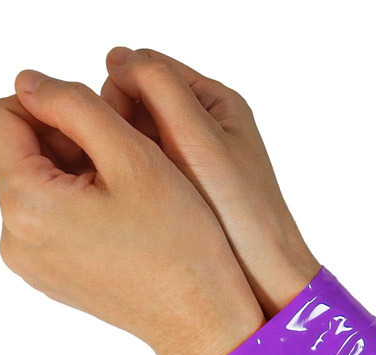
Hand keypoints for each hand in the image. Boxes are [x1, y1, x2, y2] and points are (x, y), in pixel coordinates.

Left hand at [0, 71, 263, 354]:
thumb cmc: (179, 244)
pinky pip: (51, 220)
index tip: (101, 120)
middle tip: (125, 155)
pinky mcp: (52, 276)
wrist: (199, 317)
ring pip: (39, 186)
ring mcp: (32, 263)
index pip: (3, 118)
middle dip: (67, 140)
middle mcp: (15, 239)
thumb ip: (75, 105)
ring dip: (77, 170)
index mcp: (26, 205)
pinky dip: (80, 202)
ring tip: (130, 187)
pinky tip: (124, 214)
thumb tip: (31, 83)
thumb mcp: (133, 157)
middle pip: (20, 154)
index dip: (50, 104)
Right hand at [101, 48, 320, 316]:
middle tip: (124, 164)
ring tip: (123, 186)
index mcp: (213, 103)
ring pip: (133, 138)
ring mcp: (187, 160)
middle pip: (136, 103)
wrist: (261, 276)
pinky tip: (124, 197)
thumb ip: (160, 88)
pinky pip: (140, 169)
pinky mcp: (179, 190)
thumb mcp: (200, 139)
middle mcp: (200, 127)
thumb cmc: (241, 211)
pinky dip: (127, 175)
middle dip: (119, 126)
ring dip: (120, 152)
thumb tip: (116, 56)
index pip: (147, 70)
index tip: (115, 130)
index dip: (120, 91)